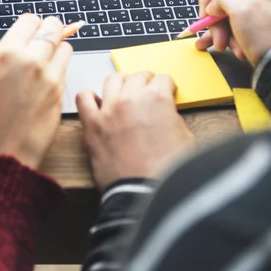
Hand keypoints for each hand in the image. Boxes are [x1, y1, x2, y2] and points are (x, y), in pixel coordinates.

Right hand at [0, 14, 72, 168]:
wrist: (3, 156)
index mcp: (7, 54)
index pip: (30, 20)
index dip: (29, 25)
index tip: (28, 32)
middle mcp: (32, 60)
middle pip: (53, 28)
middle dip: (49, 30)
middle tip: (43, 38)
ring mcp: (51, 76)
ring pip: (65, 46)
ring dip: (57, 48)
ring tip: (45, 60)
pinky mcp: (62, 91)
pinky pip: (66, 68)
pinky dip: (60, 68)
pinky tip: (47, 79)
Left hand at [76, 72, 193, 189]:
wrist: (145, 195)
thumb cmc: (167, 172)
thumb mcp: (186, 138)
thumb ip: (173, 118)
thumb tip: (166, 113)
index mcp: (157, 98)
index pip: (163, 79)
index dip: (166, 87)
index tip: (166, 92)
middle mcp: (131, 98)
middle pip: (138, 76)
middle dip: (146, 82)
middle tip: (148, 91)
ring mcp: (109, 110)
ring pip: (112, 80)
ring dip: (121, 84)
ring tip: (124, 93)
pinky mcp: (92, 125)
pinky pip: (83, 98)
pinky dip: (89, 97)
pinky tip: (98, 104)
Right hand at [195, 0, 270, 65]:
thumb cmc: (268, 34)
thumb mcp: (241, 8)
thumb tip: (213, 4)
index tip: (206, 17)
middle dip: (216, 20)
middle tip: (218, 38)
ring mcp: (259, 5)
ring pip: (226, 13)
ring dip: (221, 32)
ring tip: (225, 47)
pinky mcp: (257, 22)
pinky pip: (234, 24)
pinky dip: (227, 36)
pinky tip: (224, 47)